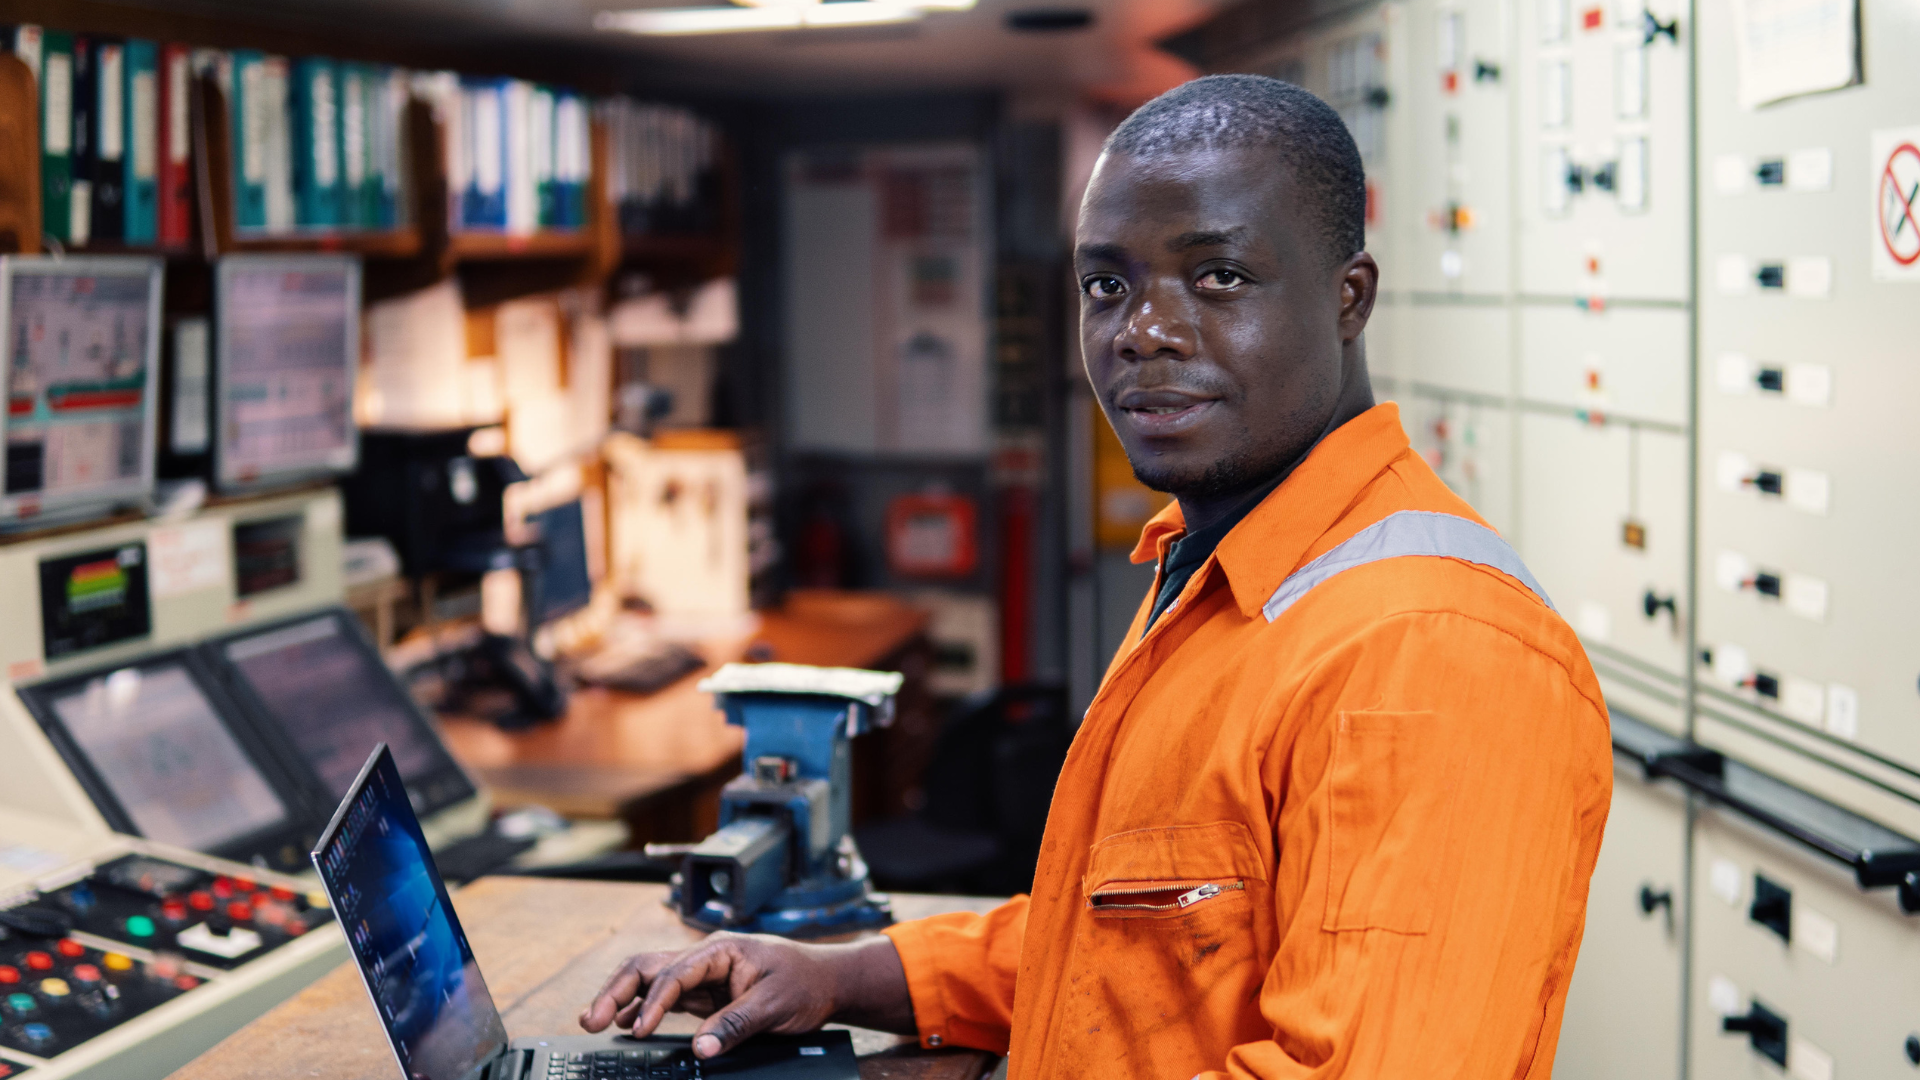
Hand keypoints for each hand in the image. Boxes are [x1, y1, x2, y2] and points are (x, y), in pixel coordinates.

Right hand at [578, 932, 914, 1058]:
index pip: (675, 973)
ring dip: (623, 998)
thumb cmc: (806, 983)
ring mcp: (704, 976)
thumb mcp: (775, 1005)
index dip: (653, 1002)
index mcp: (721, 950)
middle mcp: (706, 959)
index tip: (640, 1030)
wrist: (829, 982)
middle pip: (649, 967)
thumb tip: (701, 1049)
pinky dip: (644, 1010)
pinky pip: (667, 998)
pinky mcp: (707, 995)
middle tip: (591, 1018)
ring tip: (594, 1021)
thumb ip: (735, 1024)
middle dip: (617, 990)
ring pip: (652, 981)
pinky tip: (627, 1025)